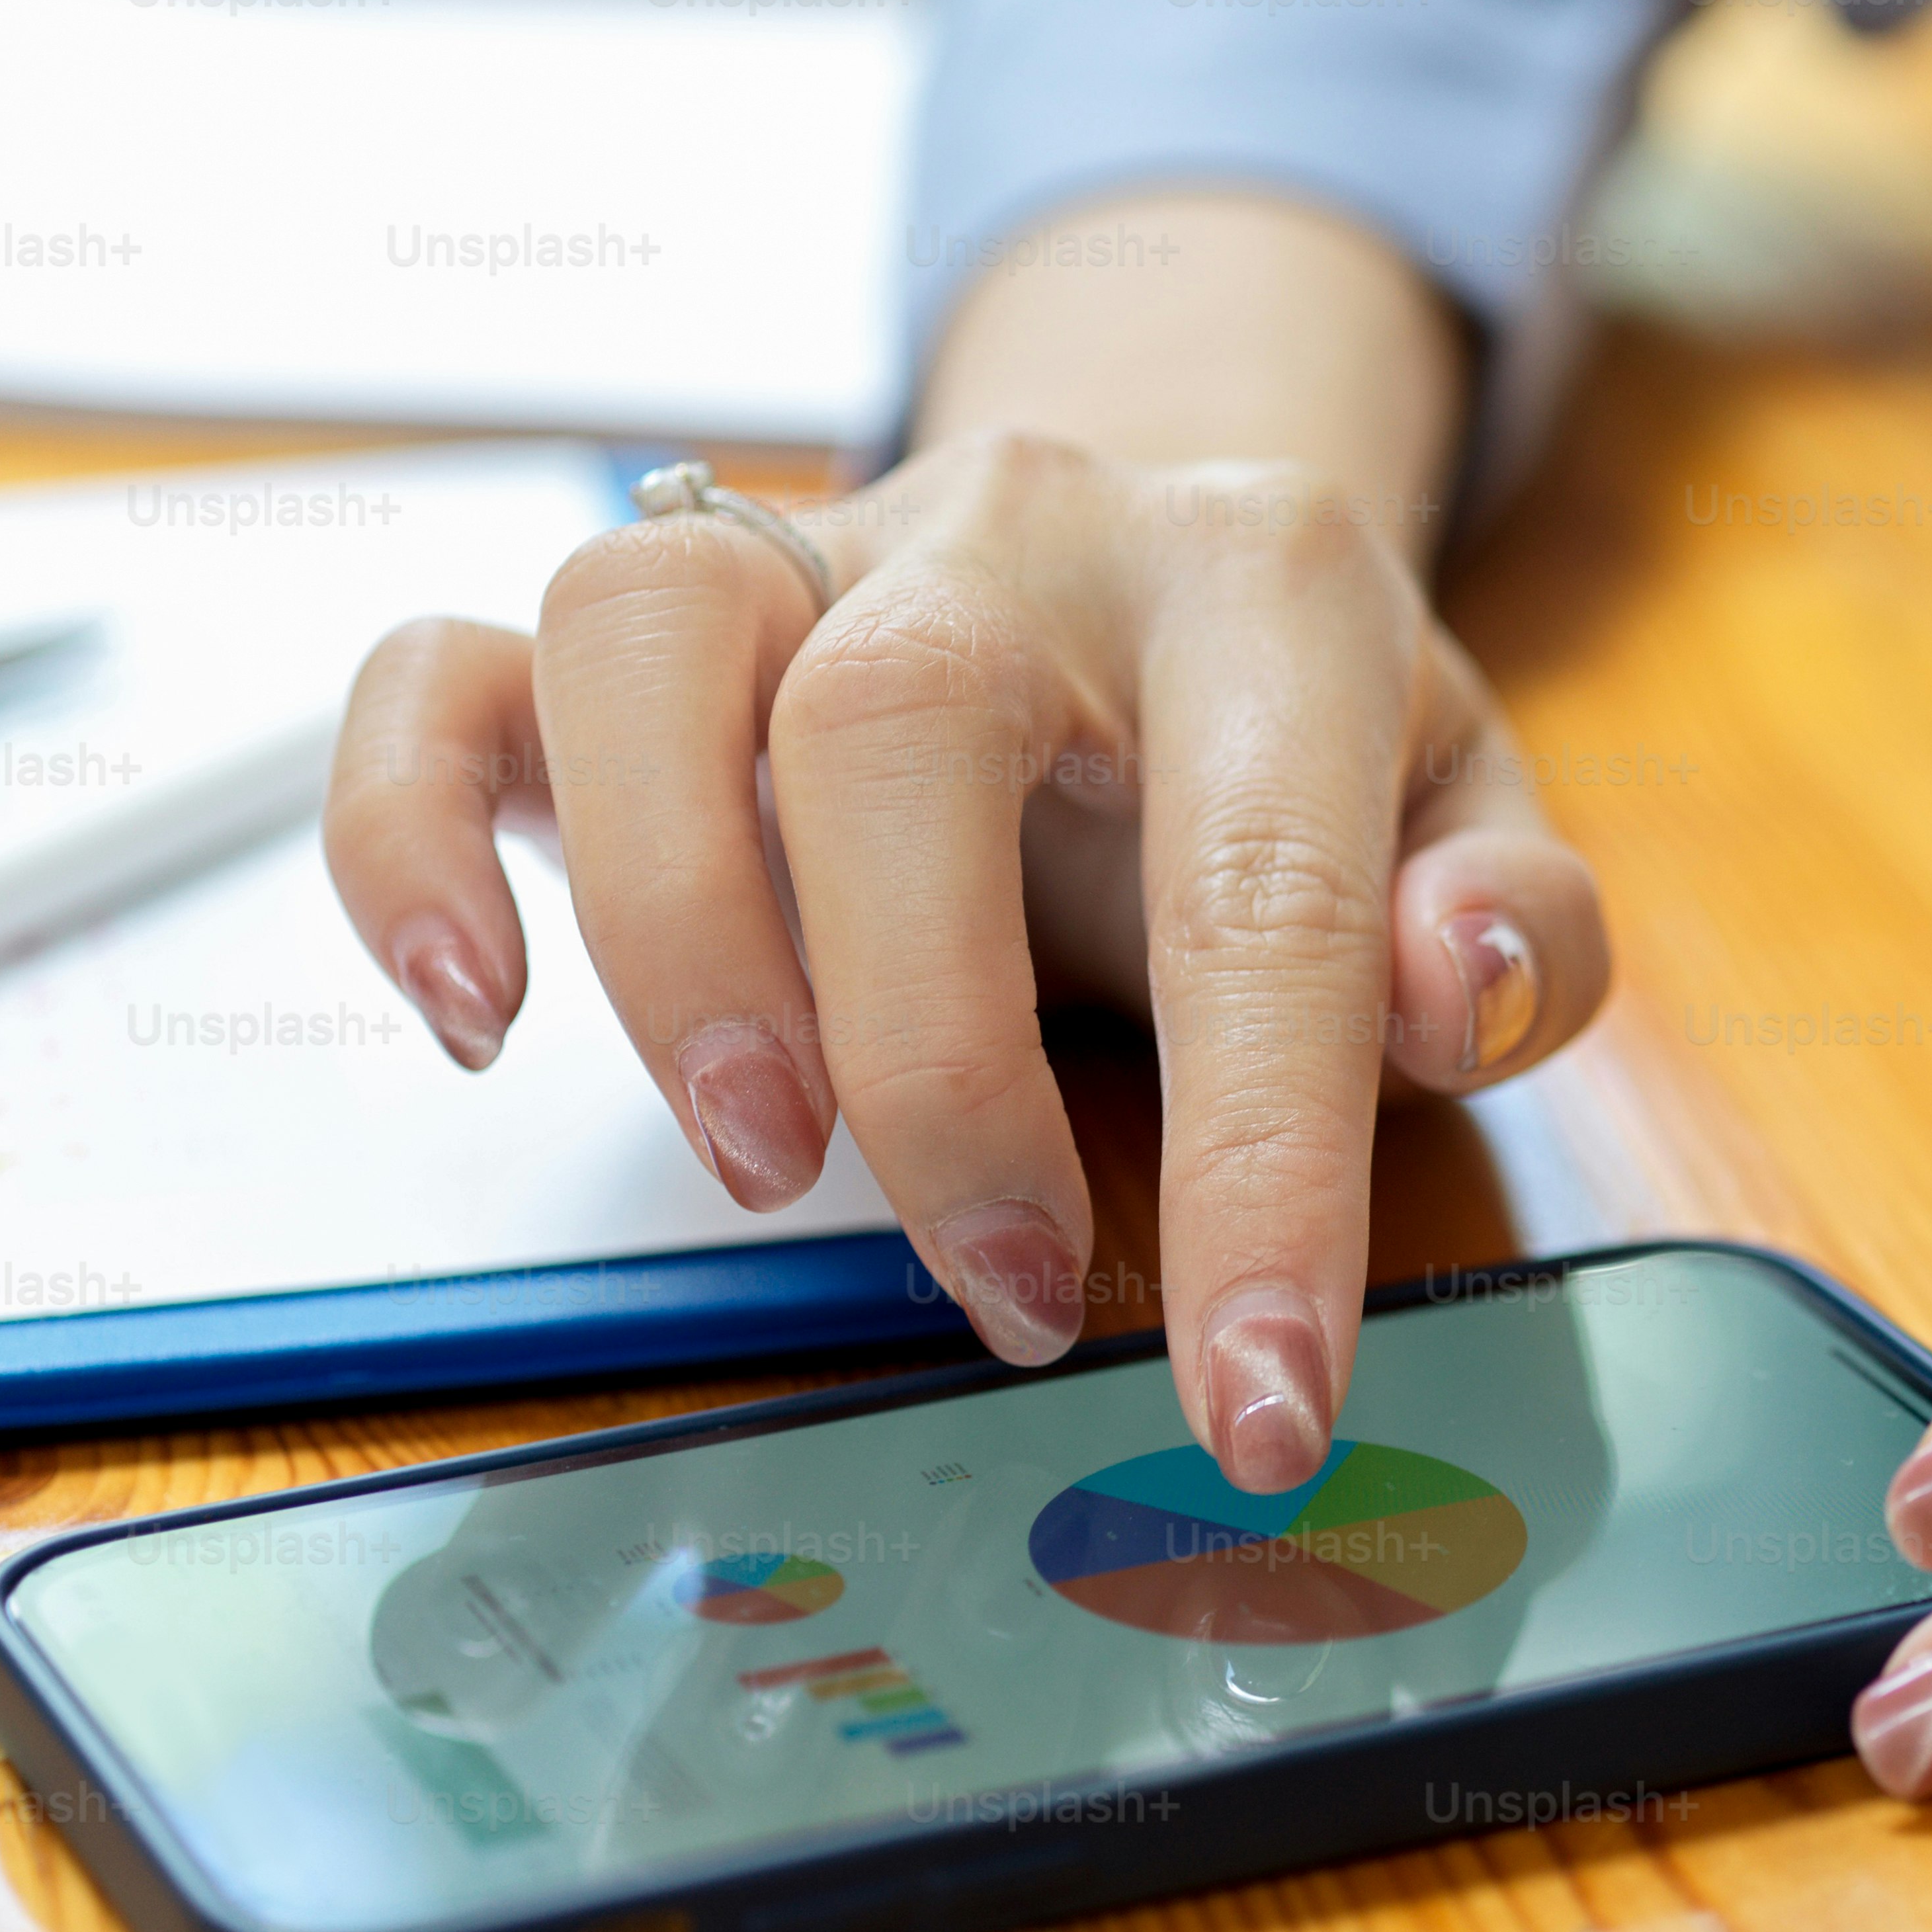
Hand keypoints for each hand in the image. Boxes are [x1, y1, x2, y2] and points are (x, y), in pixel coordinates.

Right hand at [320, 195, 1605, 1488]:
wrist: (1153, 558)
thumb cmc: (1289, 743)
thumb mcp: (1466, 815)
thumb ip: (1523, 921)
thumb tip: (1467, 984)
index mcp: (1260, 583)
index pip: (1267, 888)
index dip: (1265, 1166)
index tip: (1260, 1402)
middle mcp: (1011, 530)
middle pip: (897, 725)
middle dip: (930, 1050)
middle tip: (1005, 1282)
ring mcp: (797, 558)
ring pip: (643, 638)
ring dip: (670, 923)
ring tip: (756, 1151)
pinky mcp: (627, 634)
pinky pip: (441, 666)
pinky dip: (408, 838)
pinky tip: (473, 1014)